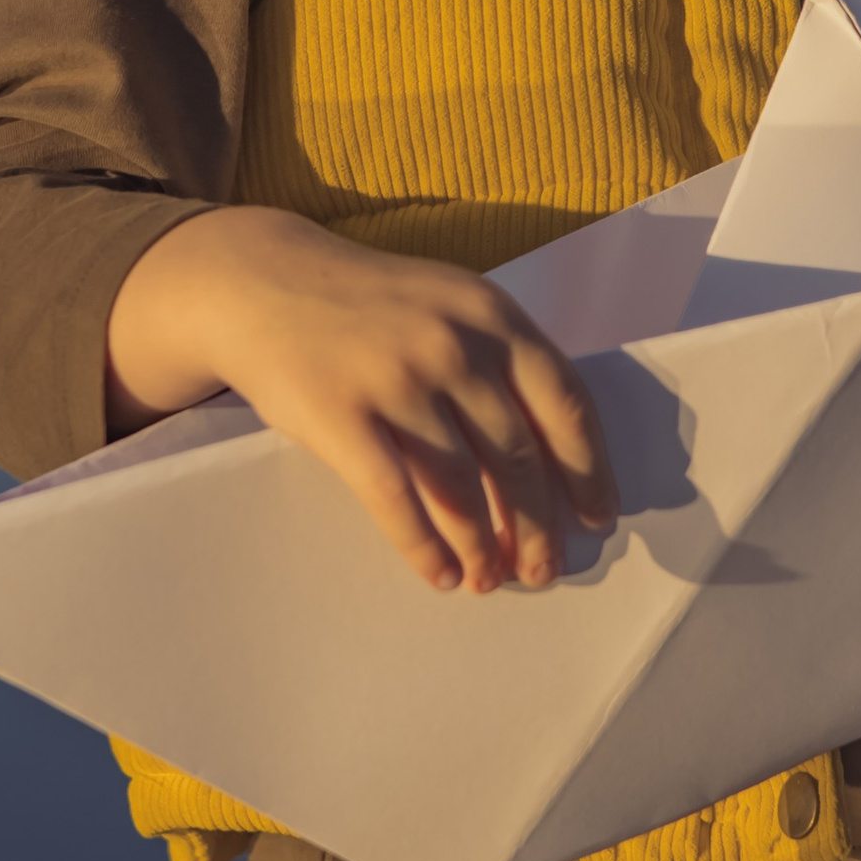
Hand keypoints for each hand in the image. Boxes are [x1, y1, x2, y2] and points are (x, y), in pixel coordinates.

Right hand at [106, 204, 616, 592]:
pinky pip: (395, 498)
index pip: (566, 405)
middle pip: (518, 456)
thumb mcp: (450, 305)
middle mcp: (453, 345)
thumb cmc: (371, 307)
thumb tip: (553, 462)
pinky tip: (439, 575)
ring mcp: (396, 378)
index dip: (588, 471)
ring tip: (489, 580)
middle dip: (538, 525)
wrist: (263, 280)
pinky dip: (423, 547)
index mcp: (494, 316)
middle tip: (543, 571)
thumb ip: (502, 362)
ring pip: (460, 485)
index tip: (597, 519)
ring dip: (482, 546)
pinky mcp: (339, 414)